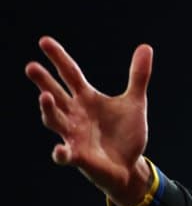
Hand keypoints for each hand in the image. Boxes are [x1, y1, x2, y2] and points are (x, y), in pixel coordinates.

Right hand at [26, 36, 154, 205]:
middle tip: (31, 67)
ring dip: (48, 110)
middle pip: (55, 94)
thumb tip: (146, 47)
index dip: (58, 57)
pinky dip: (61, 153)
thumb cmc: (125, 134)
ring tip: (44, 96)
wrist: (129, 165)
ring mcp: (74, 135)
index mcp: (86, 99)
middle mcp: (75, 114)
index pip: (70, 73)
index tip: (44, 40)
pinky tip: (60, 150)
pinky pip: (66, 155)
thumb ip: (138, 76)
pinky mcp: (79, 157)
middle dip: (43, 82)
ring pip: (54, 120)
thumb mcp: (135, 102)